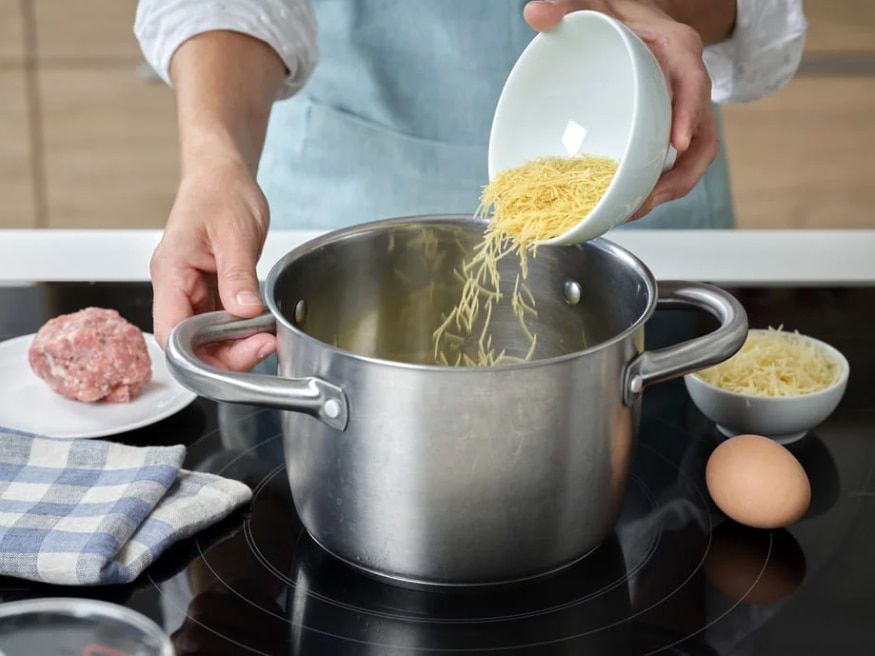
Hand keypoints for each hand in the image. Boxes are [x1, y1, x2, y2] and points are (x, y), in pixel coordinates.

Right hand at [150, 159, 275, 370]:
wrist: (222, 173)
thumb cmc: (221, 191)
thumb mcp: (235, 233)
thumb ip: (238, 275)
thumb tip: (245, 311)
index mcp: (171, 273)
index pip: (172, 334)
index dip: (203, 354)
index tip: (245, 349)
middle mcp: (176, 287)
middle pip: (189, 343)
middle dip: (226, 354)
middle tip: (265, 344)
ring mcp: (191, 290)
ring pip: (205, 337)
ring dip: (236, 344)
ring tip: (268, 335)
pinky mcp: (209, 290)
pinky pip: (219, 322)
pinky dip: (240, 330)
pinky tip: (261, 326)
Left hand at [523, 0, 719, 219]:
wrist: (631, 14)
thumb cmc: (614, 9)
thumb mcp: (592, 2)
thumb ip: (566, 4)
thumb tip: (534, 13)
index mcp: (678, 50)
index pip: (694, 83)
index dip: (690, 114)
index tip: (677, 144)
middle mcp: (688, 82)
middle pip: (703, 134)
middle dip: (682, 172)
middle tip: (650, 198)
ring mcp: (683, 107)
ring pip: (695, 154)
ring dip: (673, 187)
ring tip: (638, 209)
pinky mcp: (671, 125)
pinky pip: (677, 159)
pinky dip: (661, 182)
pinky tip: (633, 200)